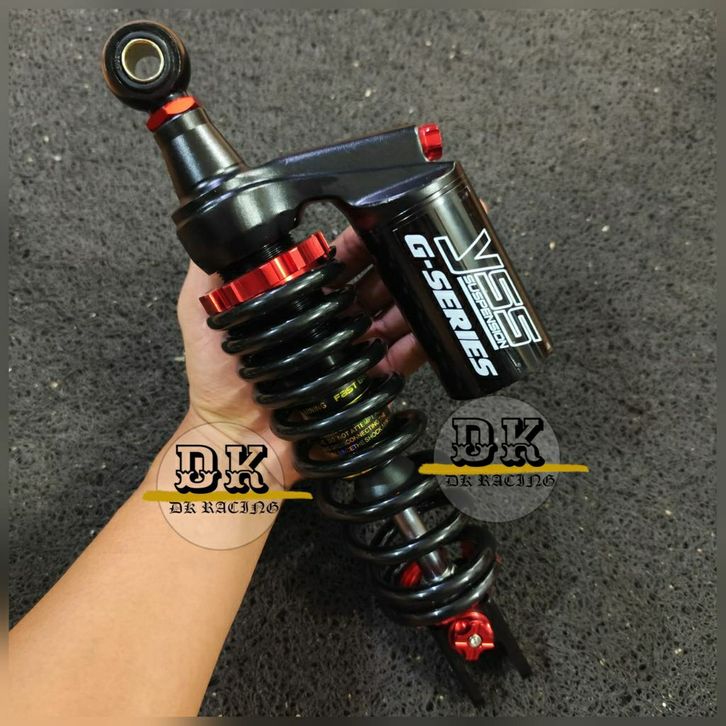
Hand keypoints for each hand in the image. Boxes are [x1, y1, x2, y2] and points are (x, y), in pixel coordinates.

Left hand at [176, 226, 427, 485]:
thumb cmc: (216, 381)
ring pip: (391, 316)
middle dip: (389, 266)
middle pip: (370, 286)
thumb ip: (209, 271)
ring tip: (421, 281)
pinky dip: (418, 342)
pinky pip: (400, 359)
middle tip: (404, 249)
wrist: (236, 440)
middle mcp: (327, 325)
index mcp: (299, 304)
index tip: (371, 224)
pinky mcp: (364, 382)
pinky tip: (428, 324)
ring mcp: (349, 353)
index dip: (356, 245)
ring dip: (408, 298)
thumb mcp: (198, 313)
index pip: (336, 265)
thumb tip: (214, 227)